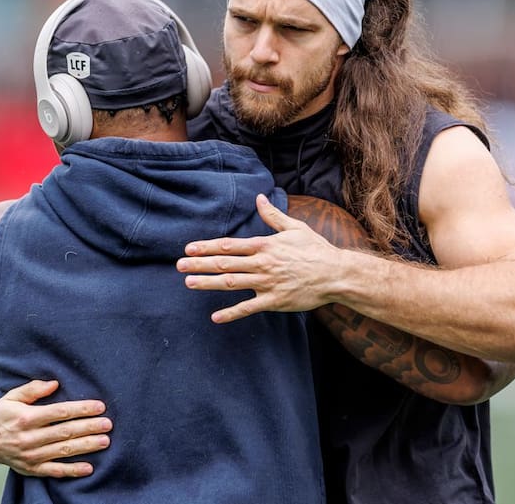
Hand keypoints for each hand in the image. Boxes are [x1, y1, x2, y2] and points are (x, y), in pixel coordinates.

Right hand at [0, 380, 112, 476]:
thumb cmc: (1, 415)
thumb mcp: (11, 397)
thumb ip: (32, 389)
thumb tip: (54, 383)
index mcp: (26, 418)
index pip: (59, 412)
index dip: (80, 409)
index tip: (99, 406)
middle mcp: (29, 438)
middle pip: (65, 432)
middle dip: (88, 427)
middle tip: (107, 424)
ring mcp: (31, 455)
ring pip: (63, 450)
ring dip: (86, 446)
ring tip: (104, 441)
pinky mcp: (32, 468)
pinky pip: (54, 471)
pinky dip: (72, 471)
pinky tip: (88, 468)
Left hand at [177, 193, 344, 322]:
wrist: (336, 274)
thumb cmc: (316, 249)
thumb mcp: (295, 228)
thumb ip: (273, 215)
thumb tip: (259, 197)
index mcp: (265, 246)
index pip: (229, 246)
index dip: (207, 247)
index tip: (189, 248)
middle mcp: (262, 264)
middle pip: (225, 264)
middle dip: (200, 264)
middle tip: (179, 265)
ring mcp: (267, 283)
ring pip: (232, 284)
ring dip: (208, 283)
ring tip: (189, 283)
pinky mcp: (275, 301)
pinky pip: (249, 308)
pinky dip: (231, 313)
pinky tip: (215, 317)